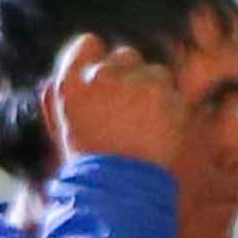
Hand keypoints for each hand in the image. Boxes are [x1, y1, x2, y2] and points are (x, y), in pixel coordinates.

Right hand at [42, 32, 188, 176]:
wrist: (118, 193)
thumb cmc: (87, 168)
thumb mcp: (62, 128)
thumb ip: (66, 95)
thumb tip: (65, 72)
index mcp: (70, 82)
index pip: (88, 44)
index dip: (98, 60)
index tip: (105, 80)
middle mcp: (101, 75)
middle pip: (125, 55)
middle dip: (130, 77)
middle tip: (129, 112)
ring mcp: (136, 82)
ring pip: (154, 72)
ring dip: (153, 92)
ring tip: (145, 126)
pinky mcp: (165, 95)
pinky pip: (174, 93)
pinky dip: (172, 111)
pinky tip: (160, 134)